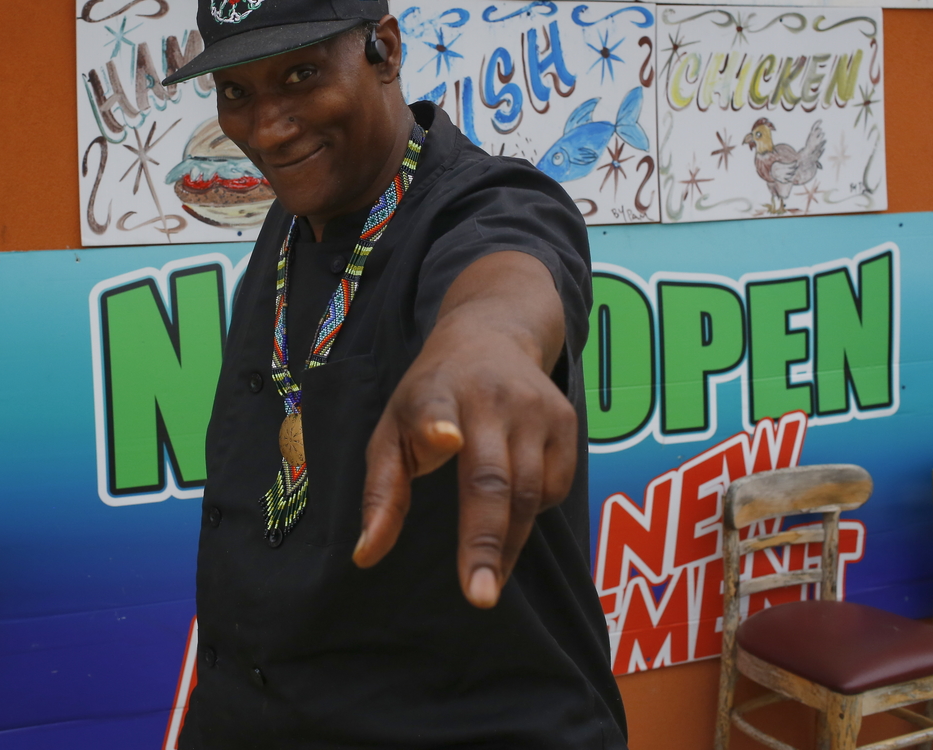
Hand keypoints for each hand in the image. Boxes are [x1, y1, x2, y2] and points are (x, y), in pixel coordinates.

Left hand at [352, 252, 577, 607]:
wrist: (492, 335)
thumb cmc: (430, 395)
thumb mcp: (392, 430)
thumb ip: (381, 492)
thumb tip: (365, 557)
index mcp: (435, 393)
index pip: (435, 409)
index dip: (437, 427)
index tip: (443, 440)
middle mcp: (490, 397)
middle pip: (493, 478)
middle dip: (485, 540)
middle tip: (479, 596)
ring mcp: (535, 408)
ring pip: (528, 492)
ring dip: (508, 544)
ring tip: (486, 580)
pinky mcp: (567, 420)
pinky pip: (554, 487)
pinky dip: (532, 512)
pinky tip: (510, 514)